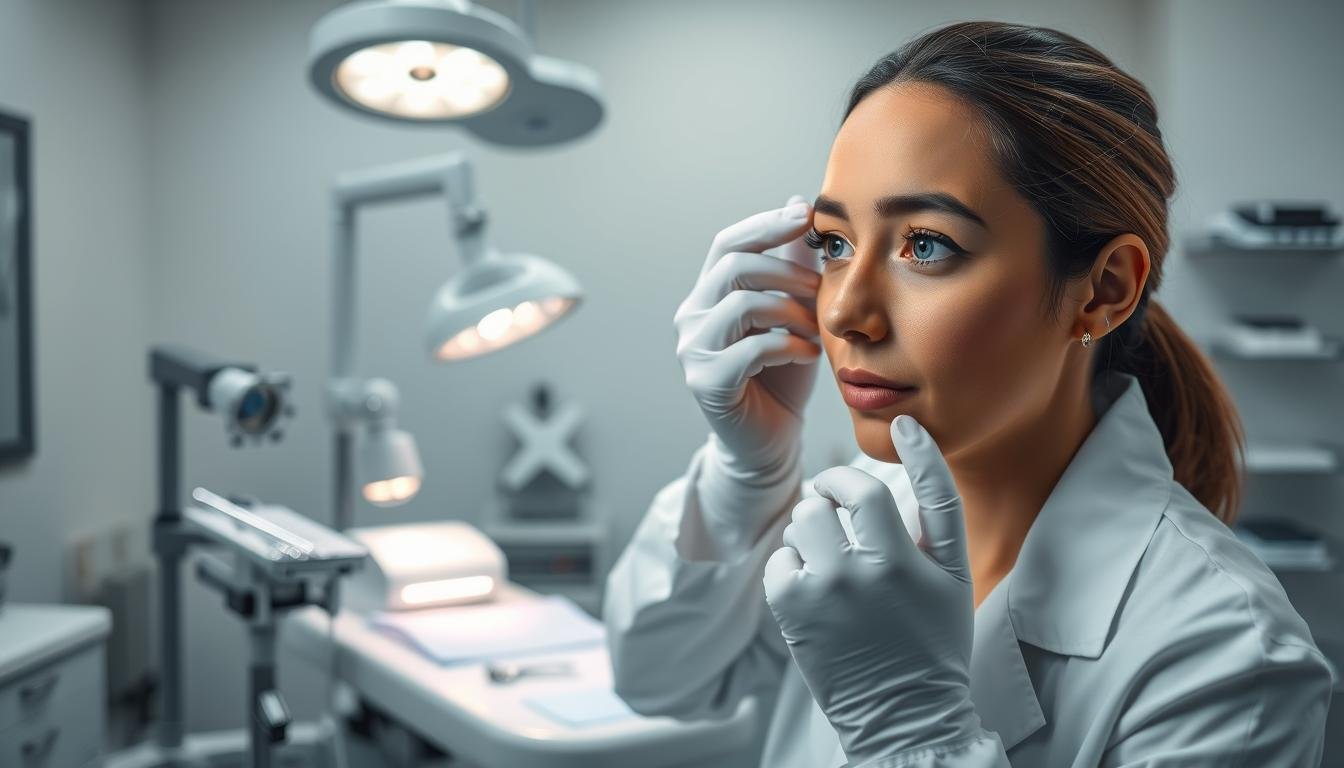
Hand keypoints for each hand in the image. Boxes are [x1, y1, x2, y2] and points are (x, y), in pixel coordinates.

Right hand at [673, 195, 821, 481]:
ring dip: (790, 310)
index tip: (806, 214)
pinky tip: (807, 354)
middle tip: (821, 288)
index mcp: (708, 296)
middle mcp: (692, 317)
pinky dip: (787, 346)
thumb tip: (799, 205)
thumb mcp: (793, 314)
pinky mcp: (707, 382)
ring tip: (816, 329)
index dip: (765, 224)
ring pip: (741, 304)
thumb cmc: (781, 377)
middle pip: (734, 267)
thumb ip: (792, 267)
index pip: (728, 244)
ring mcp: (693, 350)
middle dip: (786, 271)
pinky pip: (749, 349)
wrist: (770, 441)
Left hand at [763, 414, 983, 761]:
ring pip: (797, 525)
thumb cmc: (934, 637)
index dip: (853, 475)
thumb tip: (908, 429)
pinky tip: (816, 587)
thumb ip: (937, 502)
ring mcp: (818, 595)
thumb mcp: (953, 573)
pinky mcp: (790, 614)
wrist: (903, 713)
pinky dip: (792, 565)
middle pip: (821, 503)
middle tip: (842, 521)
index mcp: (899, 562)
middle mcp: (855, 575)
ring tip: (832, 556)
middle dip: (830, 503)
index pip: (863, 491)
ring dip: (810, 530)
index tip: (859, 476)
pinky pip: (778, 560)